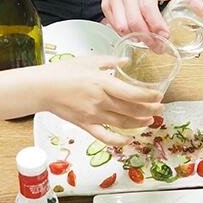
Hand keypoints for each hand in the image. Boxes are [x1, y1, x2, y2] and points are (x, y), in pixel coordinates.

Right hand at [37, 56, 162, 144]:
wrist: (42, 88)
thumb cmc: (63, 72)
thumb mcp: (89, 61)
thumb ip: (110, 62)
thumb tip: (125, 61)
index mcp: (102, 83)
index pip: (133, 94)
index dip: (149, 97)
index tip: (158, 96)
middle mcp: (101, 101)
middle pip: (132, 110)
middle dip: (150, 110)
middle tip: (160, 108)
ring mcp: (93, 115)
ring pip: (122, 123)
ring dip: (139, 123)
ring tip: (149, 121)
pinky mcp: (85, 125)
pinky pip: (104, 137)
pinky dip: (118, 141)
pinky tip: (128, 139)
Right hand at [89, 0, 190, 36]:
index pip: (148, 6)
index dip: (156, 24)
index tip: (166, 36)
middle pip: (134, 20)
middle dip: (147, 38)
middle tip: (159, 48)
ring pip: (122, 26)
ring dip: (135, 39)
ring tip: (148, 44)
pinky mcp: (106, 4)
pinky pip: (114, 26)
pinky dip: (125, 35)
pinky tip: (136, 37)